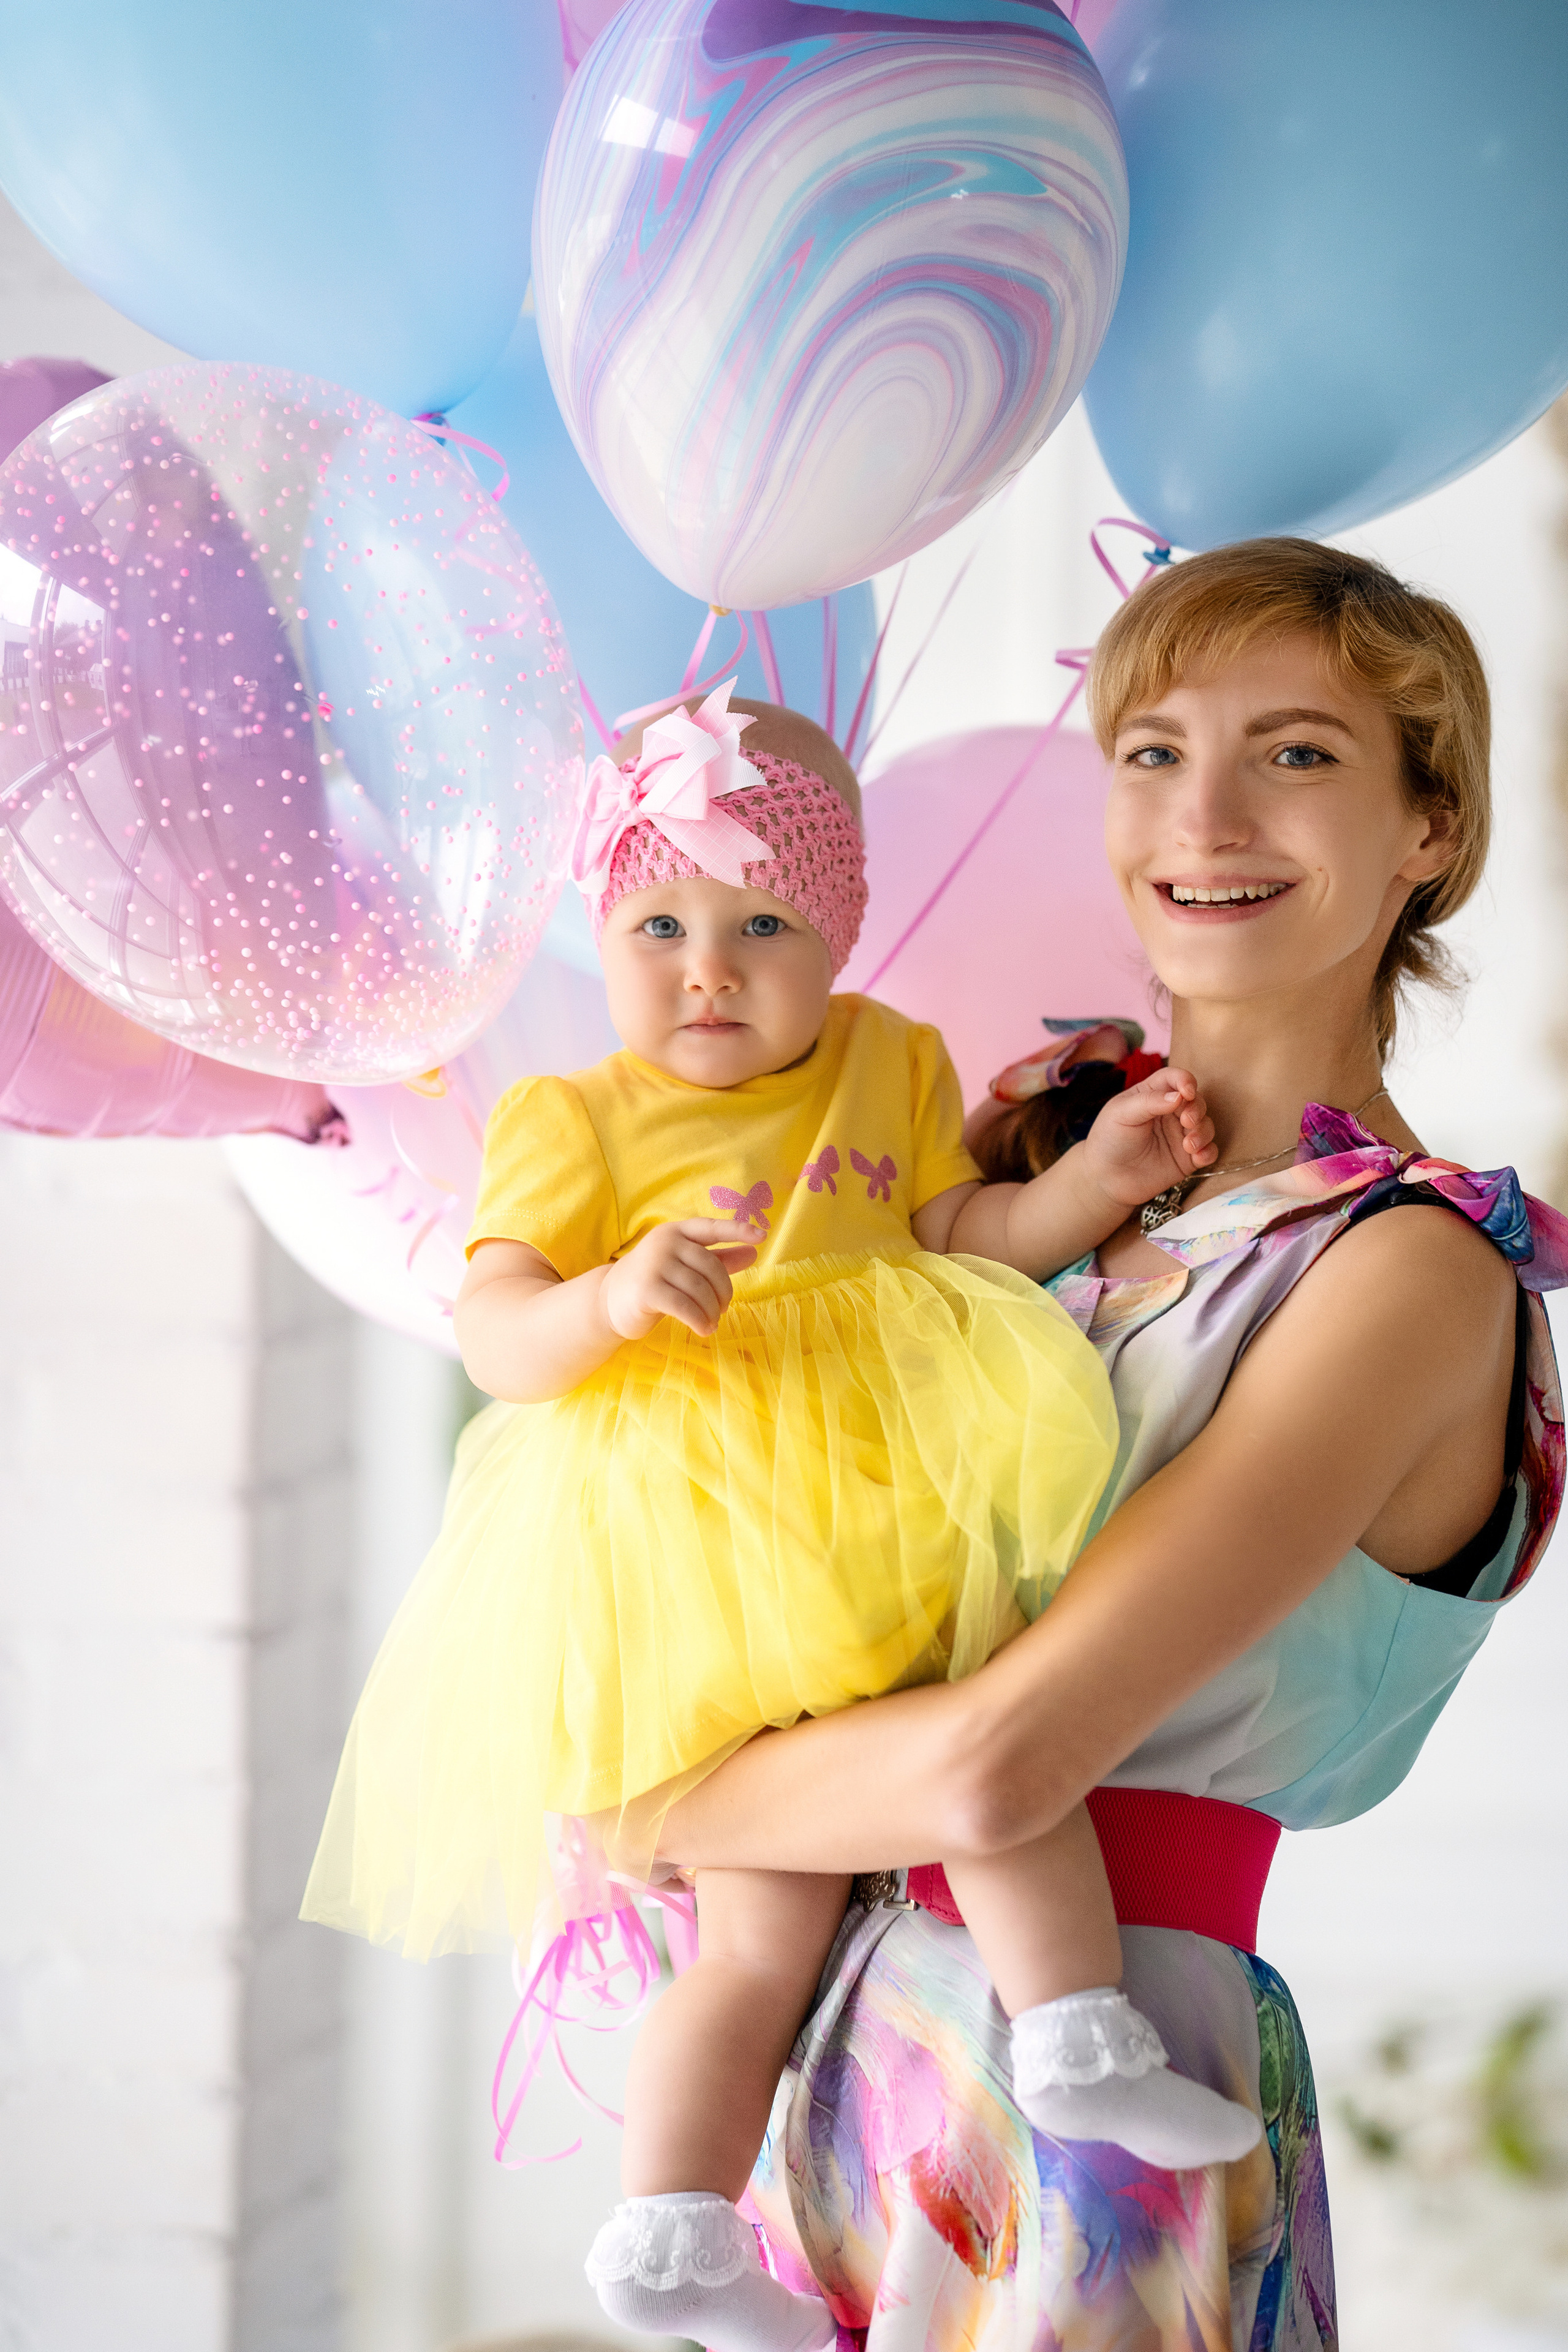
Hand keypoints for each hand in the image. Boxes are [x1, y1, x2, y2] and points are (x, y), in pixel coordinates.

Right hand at [600, 1218, 760, 1340]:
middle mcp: (664, 1243)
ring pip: (700, 1289)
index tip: (761, 1236)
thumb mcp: (685, 1266)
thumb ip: (718, 1258)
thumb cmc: (655, 1280)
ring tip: (712, 1323)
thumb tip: (753, 1252)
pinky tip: (704, 1329)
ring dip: (712, 1310)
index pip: (711, 1227)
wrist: (609, 1301)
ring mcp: (653, 1265)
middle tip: (723, 1309)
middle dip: (724, 1291)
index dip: (737, 1230)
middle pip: (711, 1266)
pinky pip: (686, 1306)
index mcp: (676, 1232)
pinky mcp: (647, 1290)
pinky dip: (700, 1320)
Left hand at [1080, 1068, 1215, 1209]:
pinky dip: (1208, 1152)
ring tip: (1188, 1145)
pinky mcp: (1187, 1159)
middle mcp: (1170, 1113)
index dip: (1185, 1081)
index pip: (1175, 1079)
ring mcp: (1179, 1135)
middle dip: (1197, 1109)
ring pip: (1206, 1125)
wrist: (1105, 1179)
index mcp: (1152, 1095)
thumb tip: (1179, 1095)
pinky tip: (1196, 1158)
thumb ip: (1149, 1101)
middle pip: (1196, 1101)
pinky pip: (1208, 1152)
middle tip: (1187, 1122)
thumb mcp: (1121, 1113)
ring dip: (1203, 1132)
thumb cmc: (1109, 1140)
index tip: (1186, 1092)